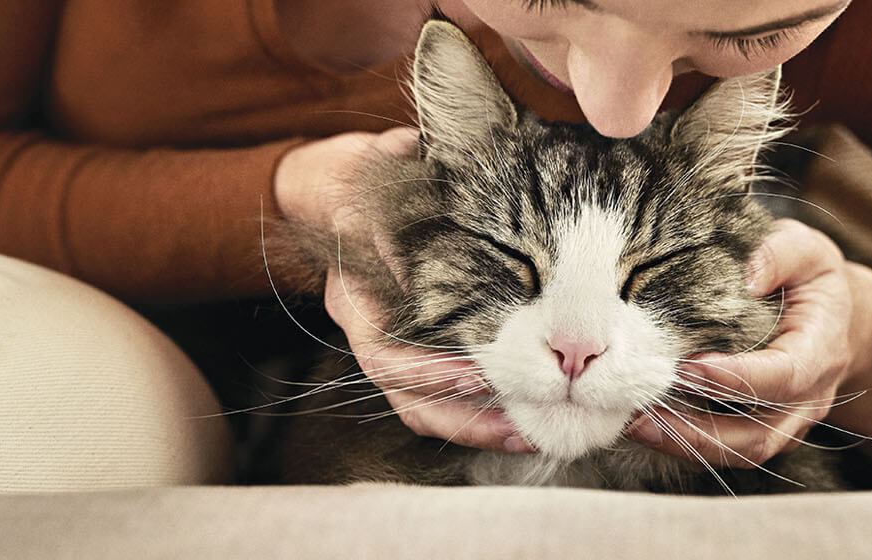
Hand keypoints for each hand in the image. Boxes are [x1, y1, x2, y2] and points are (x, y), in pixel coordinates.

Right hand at [276, 127, 535, 453]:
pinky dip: (479, 413)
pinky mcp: (416, 350)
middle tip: (521, 426)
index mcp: (355, 298)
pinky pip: (440, 399)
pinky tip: (522, 416)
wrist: (341, 184)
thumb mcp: (374, 178)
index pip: (383, 353)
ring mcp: (391, 345)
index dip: (428, 372)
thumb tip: (412, 214)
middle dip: (464, 420)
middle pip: (406, 398)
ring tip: (530, 433)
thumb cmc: (364, 178)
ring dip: (476, 428)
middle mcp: (369, 331)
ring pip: (423, 408)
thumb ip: (393, 198)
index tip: (476, 379)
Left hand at [627, 219, 856, 467]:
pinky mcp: (763, 431)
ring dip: (686, 446)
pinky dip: (688, 446)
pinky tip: (649, 426)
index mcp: (819, 353)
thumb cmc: (812, 281)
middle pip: (757, 435)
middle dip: (698, 433)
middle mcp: (808, 400)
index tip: (689, 367)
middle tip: (642, 417)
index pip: (782, 376)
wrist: (833, 320)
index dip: (737, 377)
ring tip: (635, 427)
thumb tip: (748, 276)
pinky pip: (728, 451)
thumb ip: (782, 254)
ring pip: (741, 452)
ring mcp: (787, 423)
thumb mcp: (809, 251)